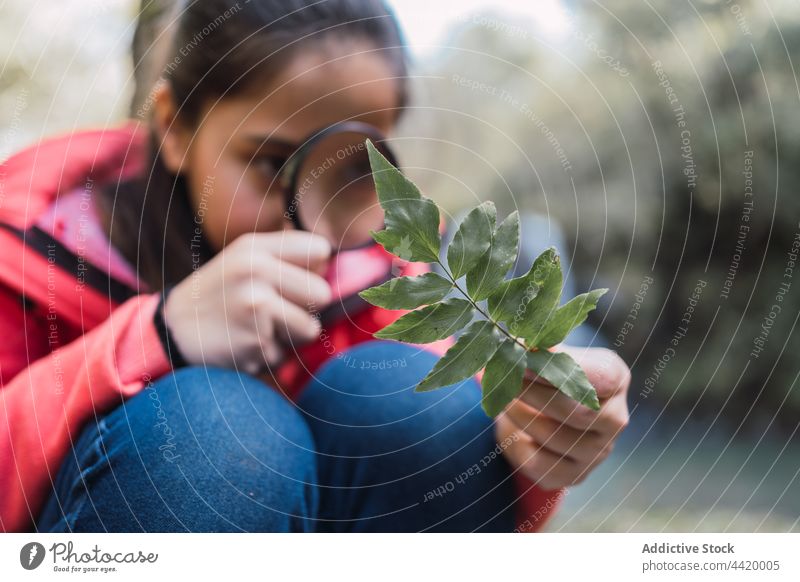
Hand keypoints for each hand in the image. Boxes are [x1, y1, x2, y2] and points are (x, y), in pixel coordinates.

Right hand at [163, 231, 331, 373]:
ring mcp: (255, 308)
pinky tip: (245, 343)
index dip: (315, 267)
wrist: (175, 329)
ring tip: (260, 326)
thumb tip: (331, 259)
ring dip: (291, 335)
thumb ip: (287, 252)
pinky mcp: (255, 343)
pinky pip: (286, 354)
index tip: (295, 276)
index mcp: (255, 248)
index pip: (320, 249)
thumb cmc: (222, 291)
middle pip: (322, 293)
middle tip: (275, 308)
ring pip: (311, 328)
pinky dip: (270, 354)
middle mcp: (256, 272)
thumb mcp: (244, 257)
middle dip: (306, 307)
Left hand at [495, 345, 630, 489]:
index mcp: (615, 379)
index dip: (557, 367)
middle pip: (574, 409)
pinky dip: (513, 443)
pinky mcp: (575, 475)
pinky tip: (508, 425)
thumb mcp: (554, 353)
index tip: (523, 357)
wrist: (551, 413)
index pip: (598, 376)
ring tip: (500, 397)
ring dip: (516, 414)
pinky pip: (536, 463)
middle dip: (530, 392)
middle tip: (502, 377)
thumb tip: (521, 343)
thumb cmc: (553, 374)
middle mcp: (614, 419)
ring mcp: (598, 452)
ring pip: (550, 436)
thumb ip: (542, 348)